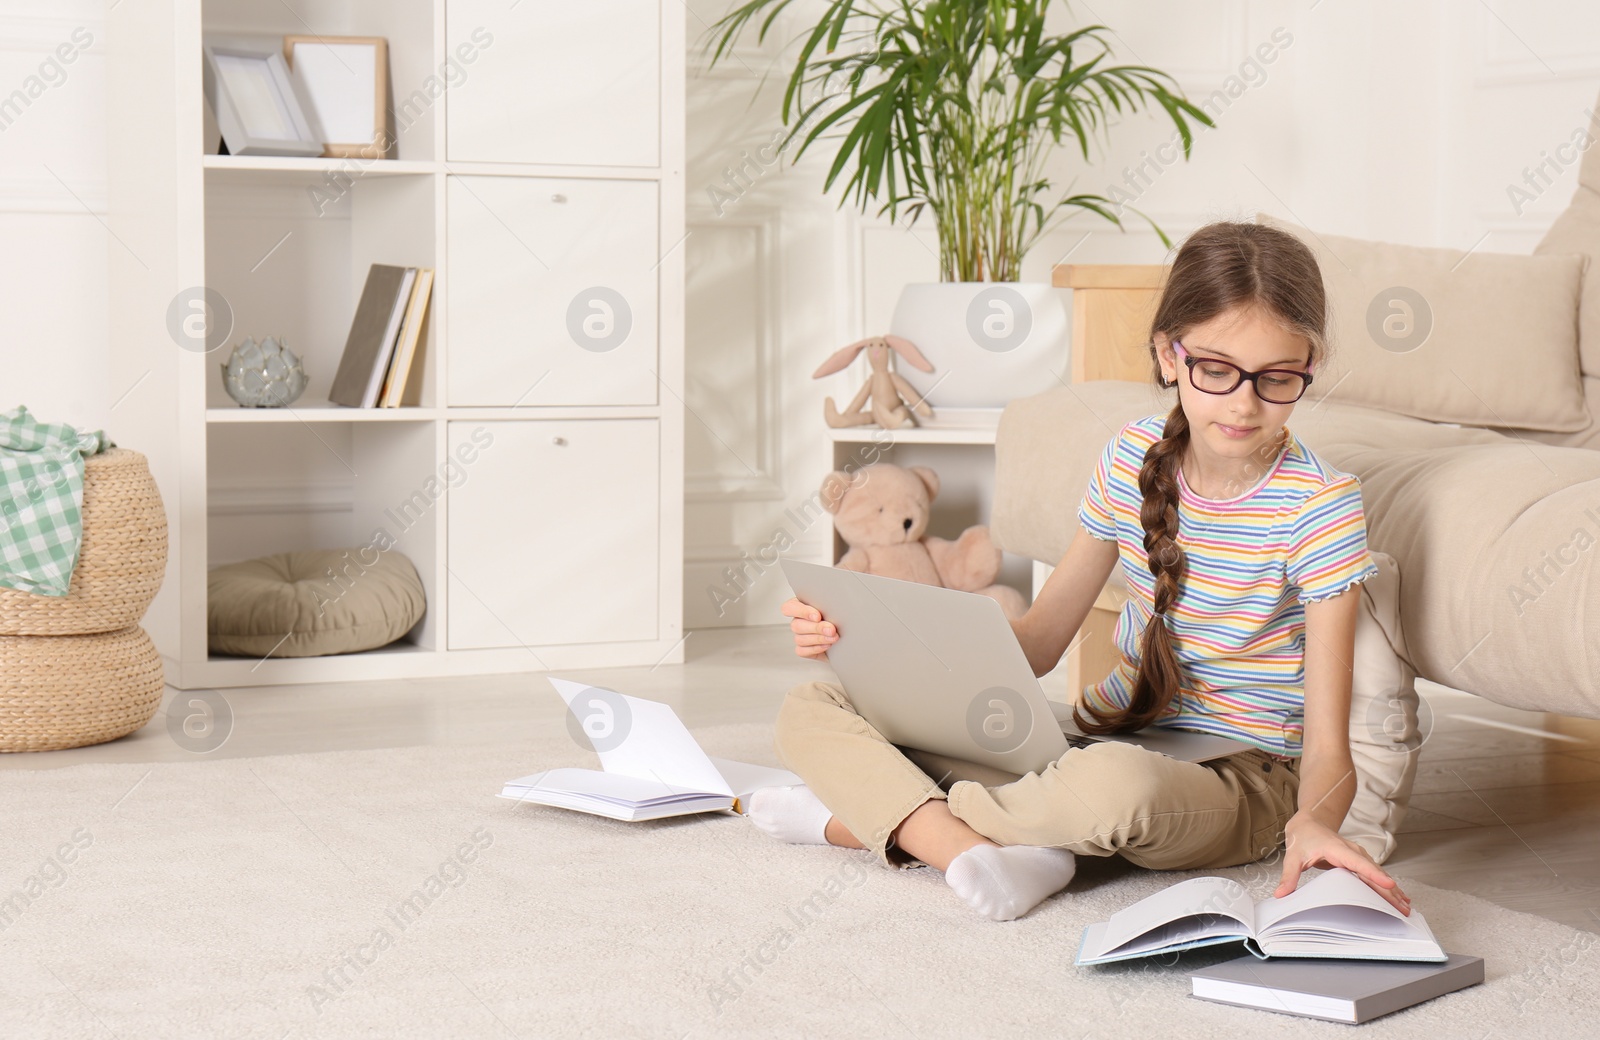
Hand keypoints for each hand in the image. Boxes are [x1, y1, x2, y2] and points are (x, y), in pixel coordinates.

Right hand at [781, 596, 837, 660]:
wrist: (848, 634)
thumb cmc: (840, 615)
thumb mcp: (835, 606)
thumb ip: (829, 604)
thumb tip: (832, 607)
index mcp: (801, 605)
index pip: (789, 607)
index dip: (801, 612)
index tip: (817, 616)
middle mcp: (798, 620)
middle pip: (796, 625)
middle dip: (816, 628)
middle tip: (831, 629)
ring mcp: (799, 635)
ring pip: (800, 639)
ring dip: (818, 639)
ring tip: (833, 638)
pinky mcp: (803, 649)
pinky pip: (802, 651)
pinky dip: (816, 649)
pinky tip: (827, 646)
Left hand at [1275, 813, 1411, 915]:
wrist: (1310, 822)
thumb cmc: (1303, 837)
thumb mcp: (1293, 856)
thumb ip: (1288, 876)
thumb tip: (1281, 894)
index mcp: (1338, 849)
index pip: (1358, 862)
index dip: (1374, 874)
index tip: (1389, 884)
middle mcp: (1353, 852)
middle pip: (1373, 872)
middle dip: (1389, 891)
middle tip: (1403, 909)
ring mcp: (1358, 857)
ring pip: (1377, 875)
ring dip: (1392, 891)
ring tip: (1406, 908)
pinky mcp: (1359, 862)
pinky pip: (1375, 876)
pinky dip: (1387, 887)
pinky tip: (1399, 898)